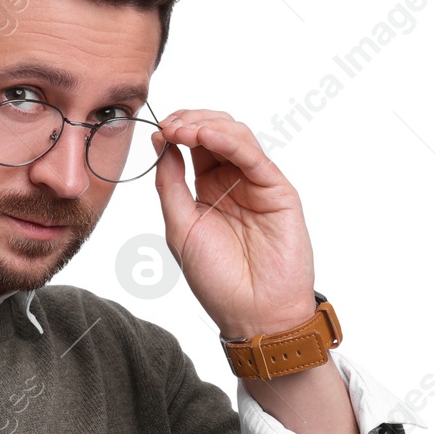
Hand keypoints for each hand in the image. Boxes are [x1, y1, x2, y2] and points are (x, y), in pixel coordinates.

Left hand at [151, 110, 318, 337]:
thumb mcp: (179, 228)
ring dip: (207, 125)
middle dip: (189, 121)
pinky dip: (230, 140)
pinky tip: (207, 136)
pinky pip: (253, 156)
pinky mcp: (277, 189)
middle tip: (169, 124)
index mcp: (207, 190)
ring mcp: (256, 183)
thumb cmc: (217, 279)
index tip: (156, 129)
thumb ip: (170, 185)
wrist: (252, 312)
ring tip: (183, 129)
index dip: (175, 131)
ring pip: (236, 136)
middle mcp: (233, 181)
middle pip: (215, 132)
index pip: (193, 146)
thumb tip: (161, 144)